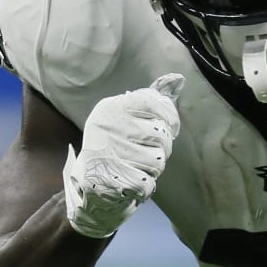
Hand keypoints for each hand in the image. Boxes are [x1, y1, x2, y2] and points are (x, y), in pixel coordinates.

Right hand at [62, 73, 183, 238]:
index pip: (152, 102)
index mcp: (109, 108)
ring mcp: (111, 153)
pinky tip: (130, 182)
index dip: (169, 116)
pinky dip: (144, 186)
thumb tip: (178, 78)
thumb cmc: (112, 149)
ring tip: (134, 167)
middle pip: (161, 135)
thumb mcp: (122, 120)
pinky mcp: (116, 178)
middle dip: (160, 148)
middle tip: (144, 153)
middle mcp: (108, 127)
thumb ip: (148, 103)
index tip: (171, 126)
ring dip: (152, 168)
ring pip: (159, 160)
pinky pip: (149, 182)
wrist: (88, 187)